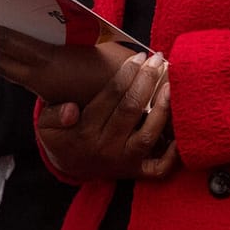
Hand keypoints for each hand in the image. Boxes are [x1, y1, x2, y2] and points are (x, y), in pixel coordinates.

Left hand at [0, 11, 143, 106]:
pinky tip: (35, 56)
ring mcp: (44, 91)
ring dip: (8, 57)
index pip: (7, 42)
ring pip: (12, 73)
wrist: (133, 100)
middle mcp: (39, 79)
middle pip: (2, 62)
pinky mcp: (51, 98)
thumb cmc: (118, 67)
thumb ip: (71, 28)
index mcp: (48, 61)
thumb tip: (56, 12)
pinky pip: (27, 80)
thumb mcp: (95, 38)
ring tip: (12, 39)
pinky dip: (24, 67)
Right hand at [35, 52, 178, 181]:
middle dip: (146, 80)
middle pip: (130, 110)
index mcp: (85, 132)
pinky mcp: (139, 172)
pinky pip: (160, 168)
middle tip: (157, 60)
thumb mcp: (47, 126)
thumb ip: (53, 114)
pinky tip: (181, 130)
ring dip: (162, 109)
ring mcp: (125, 162)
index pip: (110, 97)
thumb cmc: (66, 136)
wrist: (74, 168)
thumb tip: (70, 109)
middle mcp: (106, 148)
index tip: (139, 56)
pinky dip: (174, 154)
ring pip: (148, 135)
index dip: (126, 74)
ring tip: (172, 84)